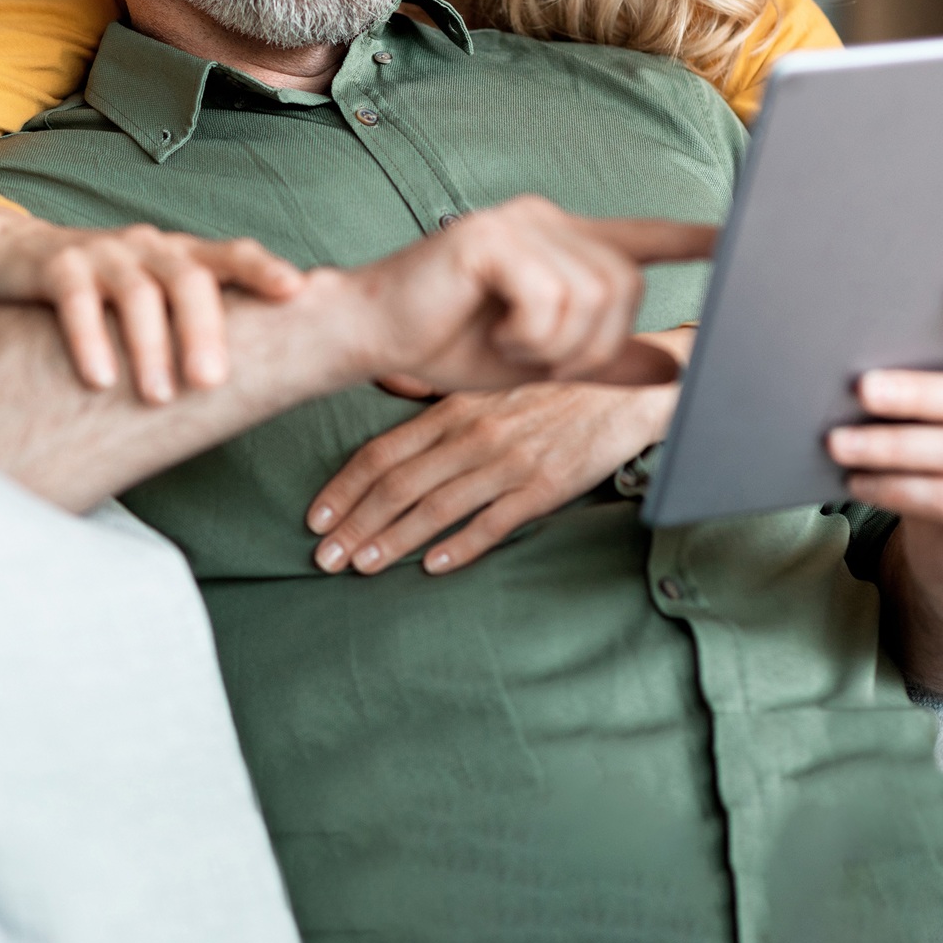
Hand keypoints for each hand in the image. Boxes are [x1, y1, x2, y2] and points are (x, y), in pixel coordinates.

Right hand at [0, 207, 303, 403]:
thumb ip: (192, 321)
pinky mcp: (57, 265)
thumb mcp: (152, 298)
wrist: (12, 256)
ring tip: (157, 397)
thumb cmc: (102, 292)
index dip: (264, 269)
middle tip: (211, 382)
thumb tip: (257, 377)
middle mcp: (149, 247)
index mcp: (180, 255)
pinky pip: (77, 300)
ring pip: (138, 291)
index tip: (297, 292)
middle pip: (188, 278)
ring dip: (150, 346)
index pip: (232, 253)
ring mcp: (103, 253)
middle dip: (203, 329)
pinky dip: (89, 338)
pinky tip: (100, 379)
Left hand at [306, 328, 692, 576]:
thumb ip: (441, 392)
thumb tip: (386, 389)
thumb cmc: (553, 381)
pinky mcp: (545, 487)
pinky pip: (494, 522)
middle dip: (355, 523)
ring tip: (359, 566)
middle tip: (322, 556)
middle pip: (399, 484)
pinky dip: (459, 546)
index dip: (345, 486)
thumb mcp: (490, 375)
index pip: (384, 450)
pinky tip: (431, 567)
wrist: (626, 385)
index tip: (315, 515)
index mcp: (457, 406)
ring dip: (393, 541)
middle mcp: (475, 433)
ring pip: (437, 508)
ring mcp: (509, 462)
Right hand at [343, 197, 710, 395]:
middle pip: (625, 286)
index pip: (642, 236)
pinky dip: (530, 336)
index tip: (740, 239)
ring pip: (591, 297)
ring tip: (510, 346)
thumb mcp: (542, 360)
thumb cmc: (451, 340)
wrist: (376, 334)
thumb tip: (673, 366)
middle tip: (537, 359)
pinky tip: (495, 334)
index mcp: (563, 242)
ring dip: (556, 346)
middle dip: (594, 344)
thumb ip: (606, 360)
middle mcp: (548, 219)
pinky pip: (550, 300)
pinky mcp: (490, 237)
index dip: (693, 241)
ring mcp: (519, 222)